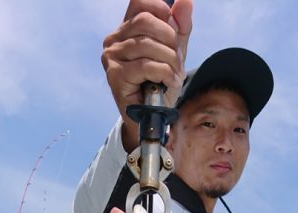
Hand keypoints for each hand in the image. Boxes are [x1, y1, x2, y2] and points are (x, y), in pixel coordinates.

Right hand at [102, 0, 192, 150]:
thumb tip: (185, 1)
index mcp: (126, 28)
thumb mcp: (174, 51)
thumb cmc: (159, 83)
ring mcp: (111, 57)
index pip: (140, 2)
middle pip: (145, 21)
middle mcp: (114, 39)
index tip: (173, 30)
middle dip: (169, 39)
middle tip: (177, 59)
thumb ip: (180, 27)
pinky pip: (145, 66)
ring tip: (174, 74)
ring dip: (169, 60)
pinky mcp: (114, 76)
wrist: (151, 116)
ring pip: (146, 44)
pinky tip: (168, 82)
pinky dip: (163, 73)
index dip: (161, 10)